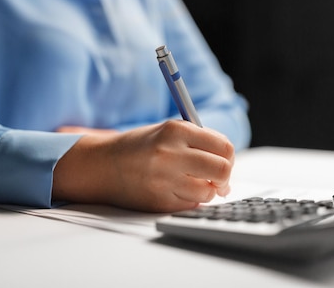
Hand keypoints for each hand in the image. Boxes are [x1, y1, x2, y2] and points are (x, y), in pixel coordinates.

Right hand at [52, 120, 234, 211]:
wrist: (104, 165)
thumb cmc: (143, 147)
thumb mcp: (170, 131)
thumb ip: (200, 141)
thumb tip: (229, 162)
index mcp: (176, 130)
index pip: (224, 146)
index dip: (229, 156)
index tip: (224, 161)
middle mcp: (170, 153)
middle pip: (222, 170)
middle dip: (225, 176)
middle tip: (219, 179)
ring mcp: (164, 179)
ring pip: (208, 191)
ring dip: (208, 190)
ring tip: (198, 184)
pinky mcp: (159, 201)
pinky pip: (192, 204)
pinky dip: (192, 199)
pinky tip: (180, 190)